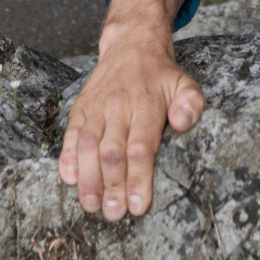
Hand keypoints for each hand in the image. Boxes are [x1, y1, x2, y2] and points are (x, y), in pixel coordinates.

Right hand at [58, 0, 203, 219]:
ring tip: (91, 206)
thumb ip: (191, 103)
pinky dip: (67, 157)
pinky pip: (71, 134)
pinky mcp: (81, 108)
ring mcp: (97, 107)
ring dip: (88, 179)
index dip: (139, 178)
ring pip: (89, 146)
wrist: (132, 45)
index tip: (138, 207)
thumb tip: (183, 124)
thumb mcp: (185, 83)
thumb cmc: (161, 75)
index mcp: (147, 105)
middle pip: (113, 152)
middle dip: (113, 186)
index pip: (141, 148)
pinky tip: (69, 179)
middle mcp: (119, 106)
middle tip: (114, 214)